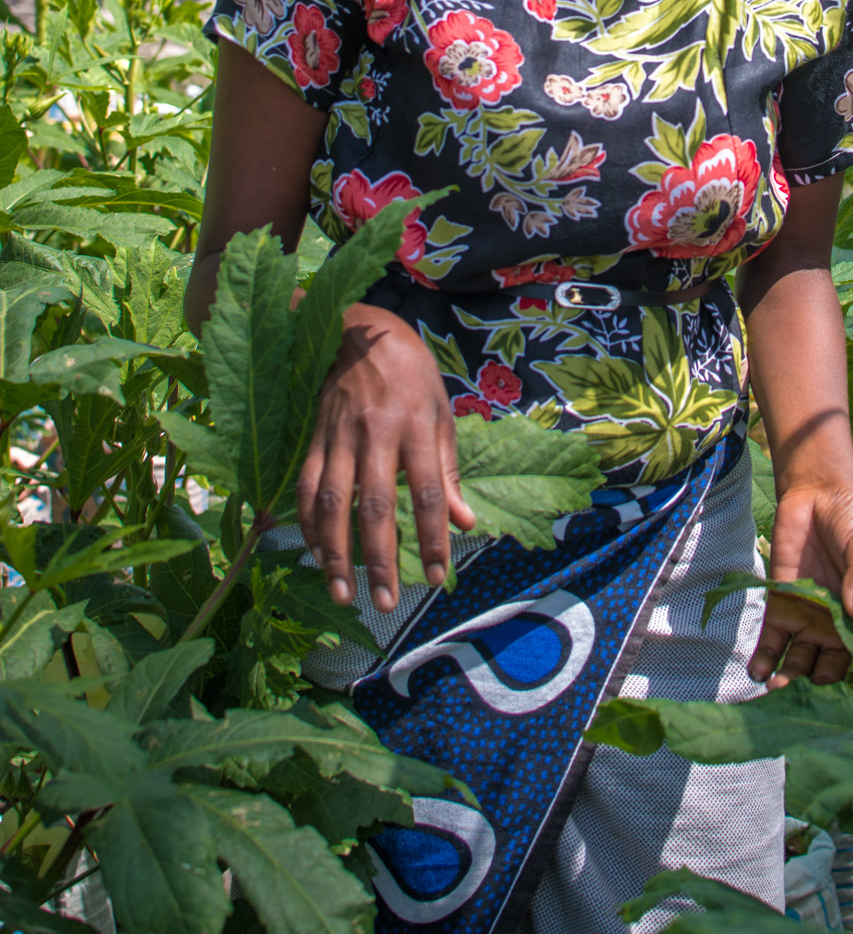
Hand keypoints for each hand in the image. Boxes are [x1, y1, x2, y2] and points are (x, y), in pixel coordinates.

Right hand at [296, 306, 476, 611]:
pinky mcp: (314, 437)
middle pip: (375, 505)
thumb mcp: (441, 412)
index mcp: (416, 427)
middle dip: (379, 558)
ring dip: (336, 552)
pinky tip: (316, 554)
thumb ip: (448, 471)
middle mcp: (376, 433)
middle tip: (386, 602)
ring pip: (332, 502)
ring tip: (342, 592)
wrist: (359, 331)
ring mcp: (339, 435)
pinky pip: (306, 486)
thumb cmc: (411, 374)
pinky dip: (308, 525)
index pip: (427, 493)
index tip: (436, 577)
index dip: (432, 538)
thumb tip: (465, 522)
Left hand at [748, 473, 852, 690]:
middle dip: (825, 680)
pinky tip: (759, 673)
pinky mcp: (781, 604)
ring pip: (800, 658)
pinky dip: (765, 656)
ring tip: (779, 685)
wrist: (817, 493)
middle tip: (817, 688)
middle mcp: (837, 624)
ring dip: (790, 675)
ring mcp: (808, 617)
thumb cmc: (852, 521)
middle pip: (832, 664)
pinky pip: (773, 638)